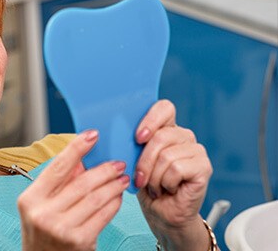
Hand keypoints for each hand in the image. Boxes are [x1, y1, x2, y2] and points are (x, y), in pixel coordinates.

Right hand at [18, 130, 129, 250]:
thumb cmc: (43, 233)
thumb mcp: (41, 206)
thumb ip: (59, 183)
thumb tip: (83, 158)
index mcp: (30, 199)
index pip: (57, 167)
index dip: (77, 148)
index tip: (93, 134)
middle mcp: (43, 213)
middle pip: (81, 182)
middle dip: (104, 170)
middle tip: (118, 163)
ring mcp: (61, 228)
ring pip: (95, 198)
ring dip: (113, 185)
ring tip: (122, 179)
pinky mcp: (79, 241)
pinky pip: (103, 215)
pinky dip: (114, 203)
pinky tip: (118, 197)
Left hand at [135, 100, 212, 249]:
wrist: (161, 214)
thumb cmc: (147, 187)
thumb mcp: (134, 161)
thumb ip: (133, 144)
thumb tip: (118, 133)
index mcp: (167, 129)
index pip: (164, 108)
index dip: (150, 119)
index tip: (138, 138)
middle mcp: (184, 136)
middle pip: (161, 136)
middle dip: (144, 161)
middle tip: (141, 178)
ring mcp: (196, 150)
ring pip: (167, 155)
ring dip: (154, 177)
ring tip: (156, 186)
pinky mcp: (204, 167)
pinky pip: (177, 168)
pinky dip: (166, 182)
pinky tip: (169, 189)